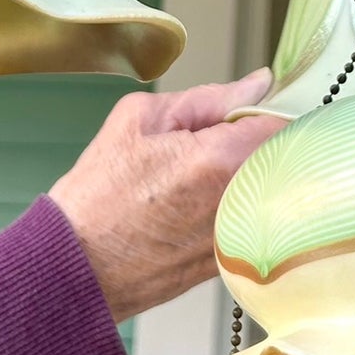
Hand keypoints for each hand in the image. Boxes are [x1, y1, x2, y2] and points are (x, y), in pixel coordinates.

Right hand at [50, 69, 284, 322]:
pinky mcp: (228, 266)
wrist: (73, 270)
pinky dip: (236, 208)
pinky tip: (197, 208)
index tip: (250, 110)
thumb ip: (209, 98)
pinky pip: (250, 222)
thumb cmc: (98, 195)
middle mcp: (238, 203)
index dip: (270, 110)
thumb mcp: (141, 119)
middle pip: (280, 158)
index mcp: (219, 160)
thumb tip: (256, 84)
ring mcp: (236, 239)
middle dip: (258, 142)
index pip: (281, 122)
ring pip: (268, 191)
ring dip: (250, 176)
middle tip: (220, 141)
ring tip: (202, 177)